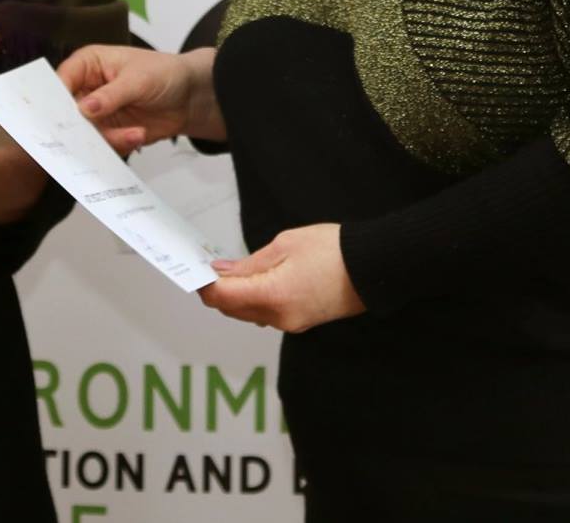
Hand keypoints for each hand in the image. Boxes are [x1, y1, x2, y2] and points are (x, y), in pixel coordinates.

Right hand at [56, 45, 221, 153]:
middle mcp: (87, 88)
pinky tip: (139, 135)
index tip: (62, 117)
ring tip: (136, 133)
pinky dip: (119, 143)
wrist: (189, 97)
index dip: (57, 99)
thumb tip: (84, 109)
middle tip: (92, 135)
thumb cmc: (164, 73)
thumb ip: (110, 95)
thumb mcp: (138, 80)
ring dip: (109, 137)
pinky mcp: (109, 131)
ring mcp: (97, 112)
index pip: (62, 81)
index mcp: (88, 64)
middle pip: (67, 112)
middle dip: (79, 126)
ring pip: (85, 132)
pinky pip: (103, 144)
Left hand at [199, 224, 364, 334]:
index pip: (222, 297)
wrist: (373, 267)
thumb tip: (222, 272)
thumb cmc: (334, 249)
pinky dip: (255, 300)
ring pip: (248, 314)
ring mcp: (291, 324)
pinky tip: (256, 281)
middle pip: (231, 309)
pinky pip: (267, 315)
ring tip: (233, 271)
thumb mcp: (285, 244)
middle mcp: (279, 317)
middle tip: (210, 266)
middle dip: (216, 291)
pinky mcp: (301, 323)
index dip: (204, 284)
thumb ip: (250, 263)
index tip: (196, 269)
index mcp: (273, 295)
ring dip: (235, 296)